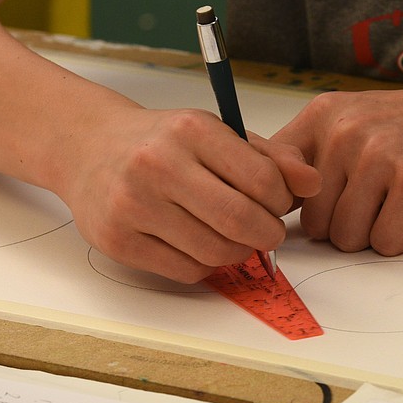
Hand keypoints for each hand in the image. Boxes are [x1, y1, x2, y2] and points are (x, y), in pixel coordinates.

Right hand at [62, 105, 320, 282]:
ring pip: (215, 253)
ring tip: (230, 236)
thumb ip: (272, 158)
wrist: (88, 148)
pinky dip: (204, 266)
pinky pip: (186, 271)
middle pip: (240, 222)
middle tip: (265, 232)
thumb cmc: (164, 144)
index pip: (262, 180)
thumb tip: (314, 184)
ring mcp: (133, 204)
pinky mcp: (118, 240)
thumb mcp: (217, 135)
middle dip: (266, 235)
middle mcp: (158, 164)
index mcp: (191, 130)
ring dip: (237, 253)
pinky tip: (196, 244)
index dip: (282, 202)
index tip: (277, 204)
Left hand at [273, 75, 402, 254]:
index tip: (318, 212)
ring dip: (379, 233)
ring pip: (349, 239)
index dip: (291, 212)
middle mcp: (343, 131)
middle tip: (384, 197)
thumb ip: (314, 160)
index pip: (273, 182)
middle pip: (316, 226)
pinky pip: (387, 243)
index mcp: (322, 116)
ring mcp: (377, 155)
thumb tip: (270, 210)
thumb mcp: (359, 125)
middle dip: (349, 226)